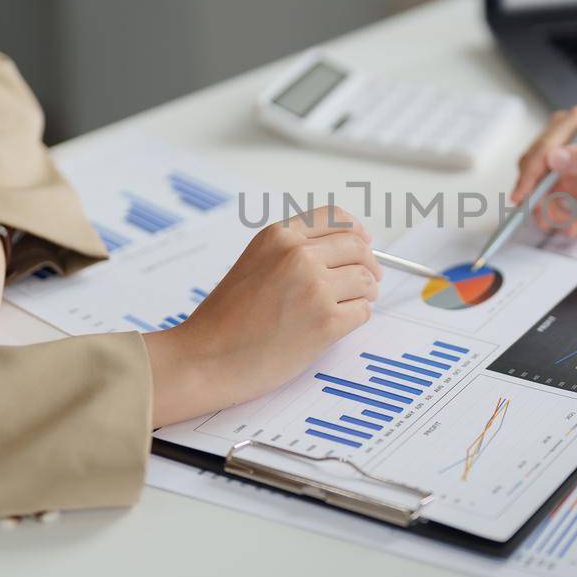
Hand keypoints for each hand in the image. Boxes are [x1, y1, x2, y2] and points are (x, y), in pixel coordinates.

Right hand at [143, 205, 382, 426]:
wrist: (207, 358)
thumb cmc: (226, 319)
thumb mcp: (255, 263)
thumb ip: (291, 252)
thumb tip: (345, 248)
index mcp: (279, 236)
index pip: (336, 218)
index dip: (357, 231)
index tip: (364, 243)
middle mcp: (299, 255)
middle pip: (358, 248)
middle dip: (369, 265)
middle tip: (369, 281)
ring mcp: (315, 287)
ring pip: (365, 280)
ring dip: (364, 294)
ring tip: (349, 306)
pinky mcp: (326, 321)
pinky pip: (362, 311)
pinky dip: (356, 318)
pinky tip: (337, 325)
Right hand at [510, 106, 576, 237]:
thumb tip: (552, 157)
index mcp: (574, 122)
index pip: (542, 149)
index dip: (529, 174)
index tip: (521, 197)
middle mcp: (562, 136)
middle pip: (533, 170)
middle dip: (541, 200)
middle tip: (553, 223)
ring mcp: (559, 158)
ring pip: (538, 189)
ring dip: (551, 213)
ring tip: (574, 229)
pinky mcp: (560, 177)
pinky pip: (548, 199)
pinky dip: (558, 216)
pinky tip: (576, 226)